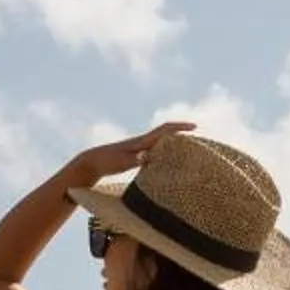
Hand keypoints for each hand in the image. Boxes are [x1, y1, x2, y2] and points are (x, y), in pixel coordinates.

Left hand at [67, 120, 195, 188]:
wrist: (90, 162)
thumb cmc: (104, 162)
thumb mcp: (119, 162)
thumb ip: (134, 159)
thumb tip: (147, 156)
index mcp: (141, 142)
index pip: (164, 130)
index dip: (179, 127)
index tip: (195, 126)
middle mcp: (141, 143)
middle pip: (165, 134)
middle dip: (181, 133)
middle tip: (198, 141)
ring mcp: (138, 149)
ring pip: (161, 143)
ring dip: (174, 143)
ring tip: (188, 150)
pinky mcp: (135, 156)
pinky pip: (155, 152)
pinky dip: (164, 153)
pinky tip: (168, 162)